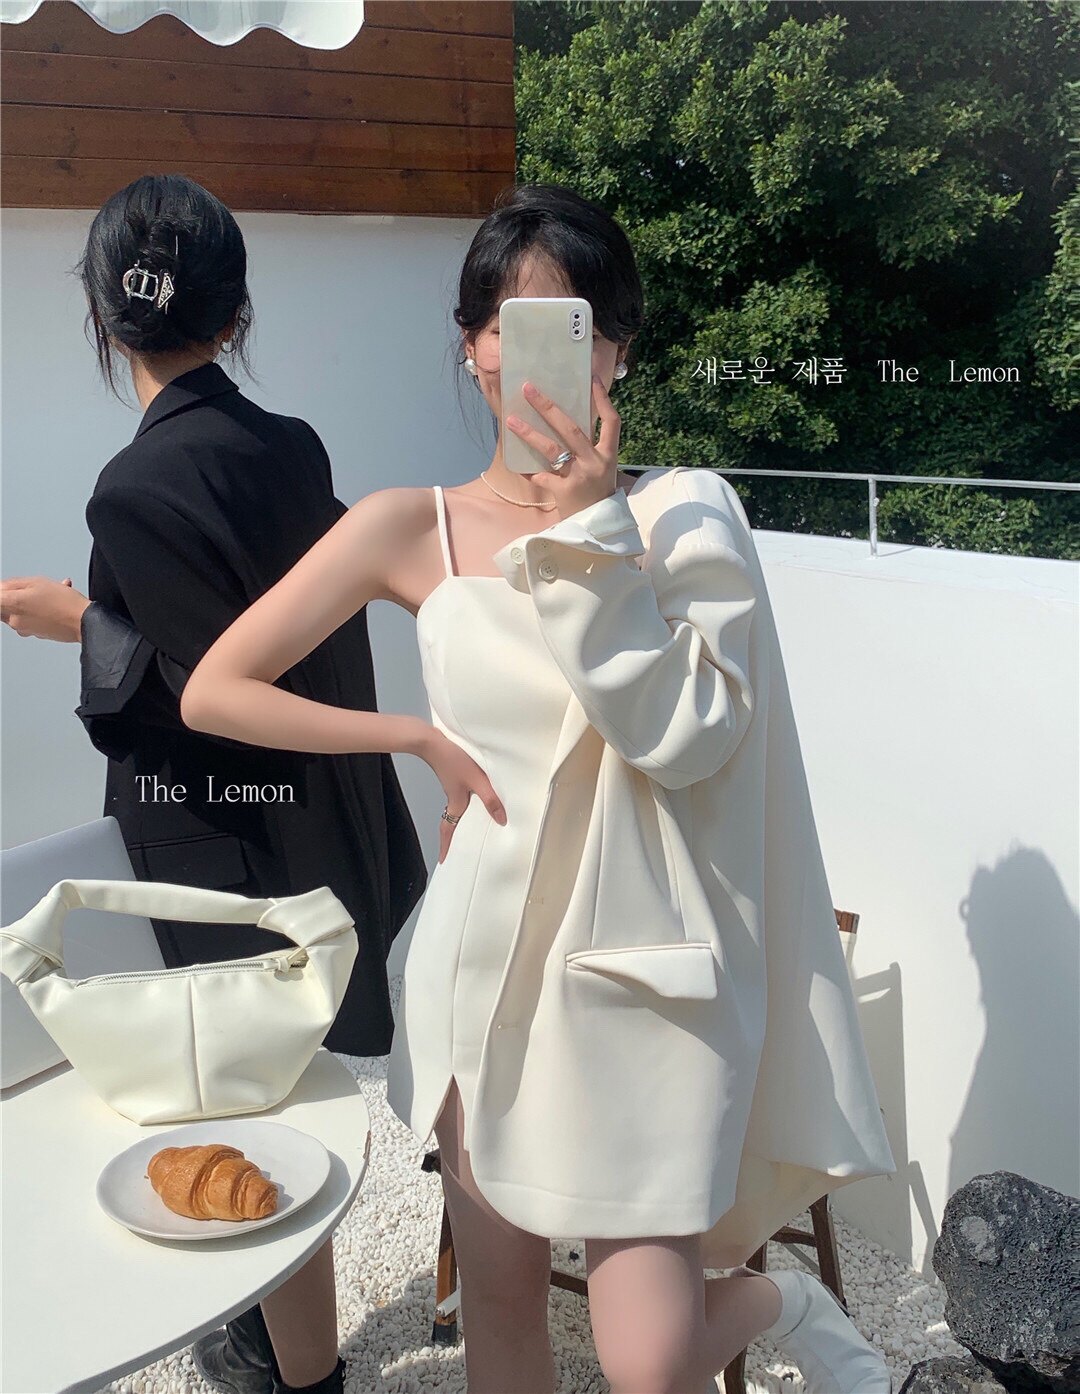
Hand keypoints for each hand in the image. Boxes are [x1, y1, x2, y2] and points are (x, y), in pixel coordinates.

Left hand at [0, 575, 90, 641]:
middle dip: (15, 596)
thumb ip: (13, 584)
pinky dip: (38, 612)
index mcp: (11, 604)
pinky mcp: (36, 634)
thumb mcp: (36, 582)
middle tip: (31, 589)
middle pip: (4, 606)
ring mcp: (24, 629)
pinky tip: (53, 603)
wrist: (83, 622)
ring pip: (19, 612)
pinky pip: (31, 620)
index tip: (8, 589)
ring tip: (47, 595)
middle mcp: (14, 620)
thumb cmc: (64, 603)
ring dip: (28, 604)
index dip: (2, 591)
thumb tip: (2, 587)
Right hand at [420, 727, 506, 863]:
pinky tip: (479, 798)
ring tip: (473, 828)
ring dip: (463, 820)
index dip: (446, 847)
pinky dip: (469, 804)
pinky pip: (462, 796)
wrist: (433, 740)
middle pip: (453, 823)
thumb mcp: (477, 780)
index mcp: (455, 805)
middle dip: (455, 837)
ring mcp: (453, 788)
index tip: (443, 861)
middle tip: (460, 848)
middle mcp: (452, 799)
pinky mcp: (455, 777)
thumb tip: (502, 820)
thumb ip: (491, 799)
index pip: (448, 831)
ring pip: (458, 810)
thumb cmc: (453, 759)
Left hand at [505, 375, 621, 519]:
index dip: (602, 399)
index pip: (611, 420)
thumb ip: (589, 448)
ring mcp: (580, 476)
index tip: (590, 377)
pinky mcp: (564, 491)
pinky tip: (517, 465)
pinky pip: (541, 476)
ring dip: (529, 433)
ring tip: (510, 421)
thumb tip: (564, 421)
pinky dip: (528, 470)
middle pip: (571, 427)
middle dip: (548, 406)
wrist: (597, 529)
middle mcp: (596, 462)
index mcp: (609, 454)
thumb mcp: (601, 469)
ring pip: (551, 449)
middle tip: (528, 389)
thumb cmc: (596, 494)